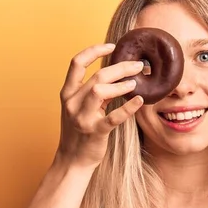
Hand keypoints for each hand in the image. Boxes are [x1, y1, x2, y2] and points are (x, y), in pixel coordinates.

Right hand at [56, 43, 143, 167]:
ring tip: (136, 84)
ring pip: (100, 91)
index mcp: (67, 94)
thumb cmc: (79, 132)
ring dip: (121, 85)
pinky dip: (128, 108)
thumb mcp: (79, 108)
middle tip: (139, 65)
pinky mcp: (95, 132)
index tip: (112, 46)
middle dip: (121, 67)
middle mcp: (72, 103)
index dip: (94, 51)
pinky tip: (140, 101)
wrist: (72, 160)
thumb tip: (117, 75)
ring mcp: (82, 118)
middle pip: (97, 76)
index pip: (76, 63)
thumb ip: (93, 92)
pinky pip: (113, 118)